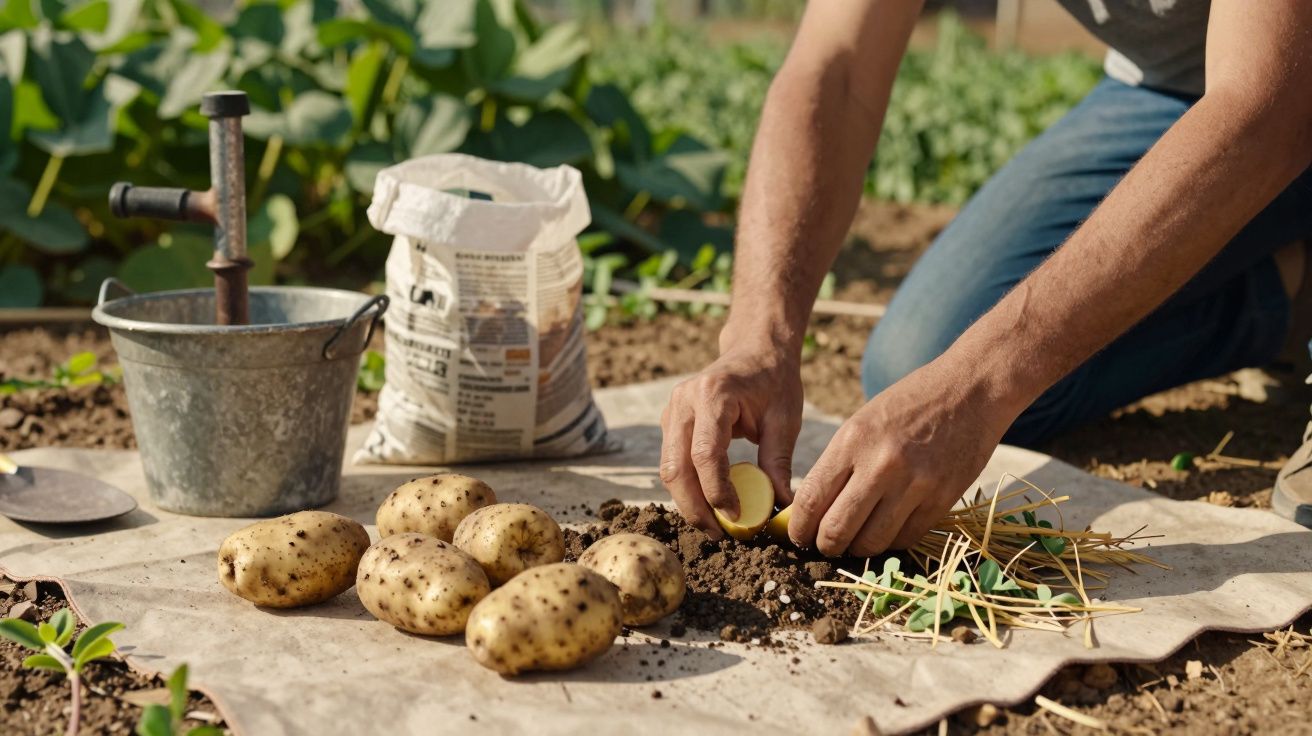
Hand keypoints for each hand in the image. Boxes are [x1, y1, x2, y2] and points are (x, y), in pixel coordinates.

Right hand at [660, 344, 801, 538]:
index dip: (717, 491)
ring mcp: (672, 411)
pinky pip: (672, 463)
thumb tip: (780, 505)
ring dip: (688, 502)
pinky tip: (708, 506)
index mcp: (713, 395)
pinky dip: (686, 488)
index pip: (705, 454)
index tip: (736, 516)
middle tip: (720, 535)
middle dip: (695, 507)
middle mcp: (684, 401)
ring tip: (715, 527)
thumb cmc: (774, 381)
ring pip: (668, 469)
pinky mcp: (670, 423)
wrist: (755, 351)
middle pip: (676, 467)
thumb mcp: (785, 419)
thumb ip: (778, 461)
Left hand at [788, 360, 1020, 556]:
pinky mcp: (941, 499)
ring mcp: (914, 484)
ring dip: (857, 549)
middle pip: (837, 529)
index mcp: (853, 441)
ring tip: (856, 542)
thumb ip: (838, 464)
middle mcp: (881, 465)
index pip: (811, 500)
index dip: (798, 527)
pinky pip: (905, 539)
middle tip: (825, 545)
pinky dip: (891, 542)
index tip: (799, 535)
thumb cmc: (909, 403)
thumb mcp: (863, 422)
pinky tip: (886, 530)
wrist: (970, 390)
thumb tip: (812, 510)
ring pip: (871, 542)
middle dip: (824, 545)